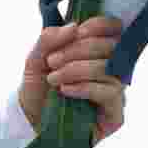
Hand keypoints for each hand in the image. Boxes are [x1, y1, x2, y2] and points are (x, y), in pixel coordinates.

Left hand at [18, 16, 125, 146]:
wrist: (31, 122)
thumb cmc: (38, 88)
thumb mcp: (36, 58)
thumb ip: (49, 39)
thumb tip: (74, 26)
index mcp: (96, 51)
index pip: (114, 29)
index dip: (100, 25)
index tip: (77, 32)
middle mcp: (112, 69)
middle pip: (112, 47)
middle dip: (78, 49)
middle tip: (52, 61)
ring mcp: (116, 92)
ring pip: (110, 70)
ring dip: (77, 69)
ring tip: (54, 78)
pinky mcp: (115, 115)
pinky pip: (110, 93)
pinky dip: (85, 87)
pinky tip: (65, 90)